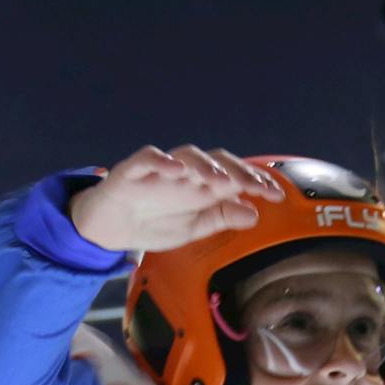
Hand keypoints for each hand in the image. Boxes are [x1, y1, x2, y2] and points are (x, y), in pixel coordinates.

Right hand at [68, 145, 283, 253]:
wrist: (108, 229)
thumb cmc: (152, 223)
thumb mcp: (192, 228)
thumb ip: (220, 218)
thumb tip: (254, 213)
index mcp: (201, 186)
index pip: (233, 175)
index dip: (255, 181)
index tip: (276, 195)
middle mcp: (185, 173)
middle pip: (215, 161)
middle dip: (238, 171)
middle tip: (256, 186)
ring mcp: (160, 170)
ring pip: (186, 155)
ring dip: (205, 165)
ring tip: (219, 179)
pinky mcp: (132, 170)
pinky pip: (148, 158)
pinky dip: (162, 161)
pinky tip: (175, 168)